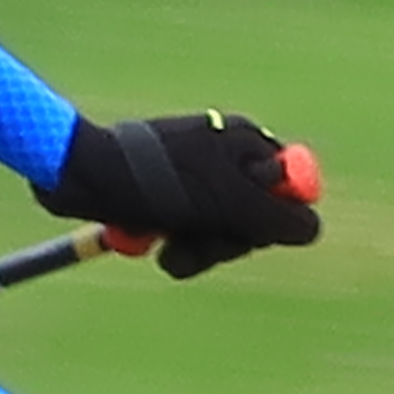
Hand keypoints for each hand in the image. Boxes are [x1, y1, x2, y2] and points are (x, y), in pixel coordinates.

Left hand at [40, 109, 325, 279]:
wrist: (81, 175)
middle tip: (199, 241)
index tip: (248, 226)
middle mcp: (224, 157)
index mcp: (245, 144)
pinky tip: (154, 245)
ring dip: (197, 250)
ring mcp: (194, 178)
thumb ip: (278, 217)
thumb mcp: (229, 202)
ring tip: (169, 248)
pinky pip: (188, 234)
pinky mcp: (165, 198)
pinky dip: (174, 245)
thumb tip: (312, 229)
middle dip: (227, 240)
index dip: (273, 218)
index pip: (288, 190)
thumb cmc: (157, 182)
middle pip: (256, 217)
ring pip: (220, 232)